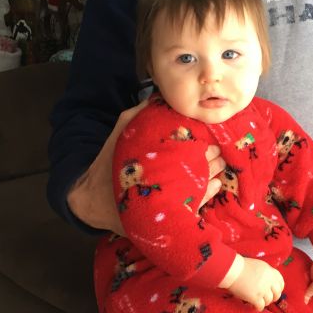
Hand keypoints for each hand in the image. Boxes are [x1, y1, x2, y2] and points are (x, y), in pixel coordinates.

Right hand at [67, 102, 224, 233]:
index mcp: (154, 158)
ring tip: (221, 166)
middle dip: (212, 158)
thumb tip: (159, 97)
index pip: (189, 149)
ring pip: (202, 187)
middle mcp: (162, 181)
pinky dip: (210, 194)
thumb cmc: (108, 163)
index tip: (210, 139)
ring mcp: (166, 201)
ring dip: (214, 175)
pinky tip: (216, 184)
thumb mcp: (121, 132)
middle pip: (199, 168)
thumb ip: (140, 114)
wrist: (91, 199)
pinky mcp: (167, 215)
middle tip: (218, 152)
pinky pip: (197, 206)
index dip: (202, 144)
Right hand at [222, 256, 284, 311]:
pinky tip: (253, 306)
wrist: (231, 270)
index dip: (278, 289)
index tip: (274, 292)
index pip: (281, 282)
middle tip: (266, 299)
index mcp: (270, 271)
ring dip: (264, 303)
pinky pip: (261, 306)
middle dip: (273, 297)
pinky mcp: (255, 297)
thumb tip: (270, 283)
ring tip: (257, 302)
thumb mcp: (258, 266)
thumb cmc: (241, 267)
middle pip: (277, 293)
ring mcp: (263, 289)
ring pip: (269, 301)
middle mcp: (269, 280)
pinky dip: (257, 308)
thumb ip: (266, 274)